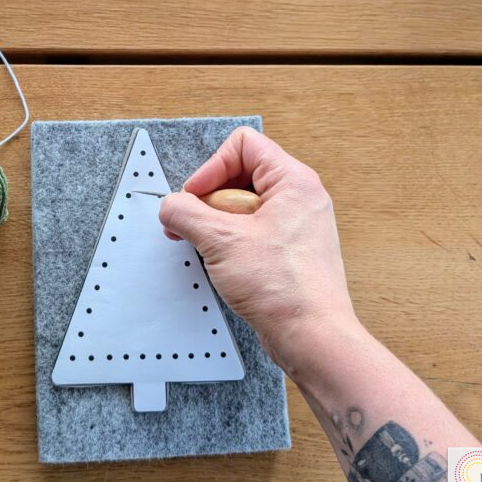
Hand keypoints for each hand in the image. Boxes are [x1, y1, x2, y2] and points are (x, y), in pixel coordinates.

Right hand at [159, 127, 357, 369]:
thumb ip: (186, 214)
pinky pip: (252, 231)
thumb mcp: (220, 241)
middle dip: (209, 200)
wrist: (312, 336)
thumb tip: (170, 206)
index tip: (195, 197)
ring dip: (217, 224)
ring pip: (243, 207)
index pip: (243, 145)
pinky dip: (231, 242)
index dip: (211, 167)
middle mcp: (299, 198)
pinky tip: (223, 263)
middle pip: (240, 175)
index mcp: (293, 181)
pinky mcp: (289, 250)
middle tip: (194, 226)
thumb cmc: (284, 289)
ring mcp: (296, 225)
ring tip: (208, 248)